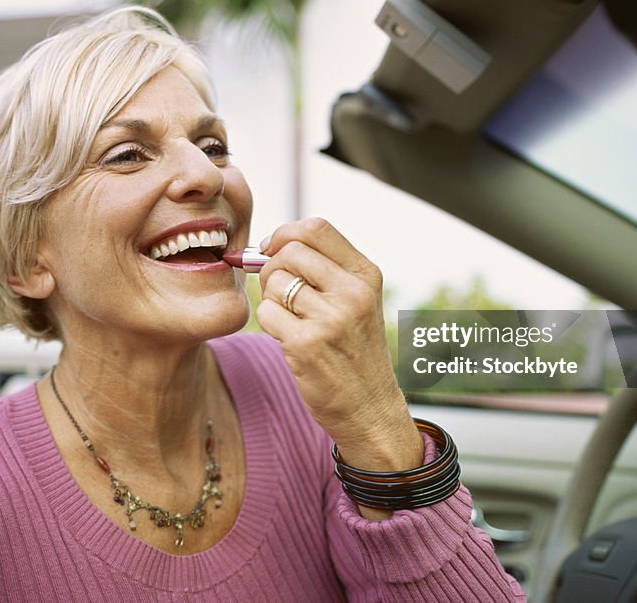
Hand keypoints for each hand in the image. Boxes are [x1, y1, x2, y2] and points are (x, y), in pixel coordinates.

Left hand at [256, 218, 422, 514]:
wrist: (370, 409)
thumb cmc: (354, 351)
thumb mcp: (356, 301)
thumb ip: (323, 269)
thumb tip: (267, 245)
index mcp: (366, 275)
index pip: (316, 228)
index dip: (285, 233)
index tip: (272, 249)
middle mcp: (353, 292)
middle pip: (289, 252)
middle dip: (272, 268)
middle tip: (278, 291)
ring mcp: (331, 319)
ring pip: (274, 283)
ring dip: (271, 300)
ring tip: (291, 320)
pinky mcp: (307, 344)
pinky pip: (266, 313)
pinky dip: (269, 324)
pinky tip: (288, 339)